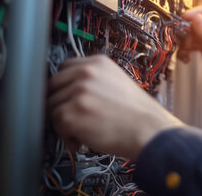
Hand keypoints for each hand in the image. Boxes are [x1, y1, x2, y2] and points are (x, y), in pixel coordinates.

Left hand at [47, 55, 183, 159]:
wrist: (149, 130)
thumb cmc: (137, 113)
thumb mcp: (118, 81)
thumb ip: (94, 79)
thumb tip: (71, 88)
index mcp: (98, 63)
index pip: (64, 68)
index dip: (64, 86)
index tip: (67, 97)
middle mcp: (86, 73)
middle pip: (53, 86)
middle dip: (60, 103)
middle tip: (73, 117)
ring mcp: (78, 92)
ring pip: (52, 106)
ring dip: (63, 122)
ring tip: (83, 130)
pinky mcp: (71, 113)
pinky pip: (55, 124)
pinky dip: (66, 136)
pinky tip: (82, 139)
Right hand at [179, 5, 201, 107]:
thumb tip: (194, 16)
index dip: (195, 13)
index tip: (183, 18)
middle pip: (197, 22)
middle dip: (188, 31)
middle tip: (181, 39)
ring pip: (191, 33)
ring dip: (185, 42)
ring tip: (185, 52)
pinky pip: (190, 43)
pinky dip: (186, 49)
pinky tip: (186, 58)